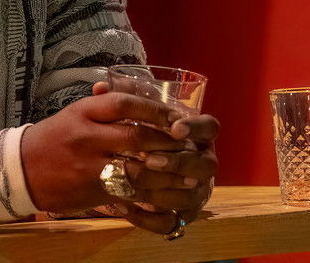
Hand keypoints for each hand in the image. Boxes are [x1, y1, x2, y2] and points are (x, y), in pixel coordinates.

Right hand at [20, 91, 191, 214]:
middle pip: (136, 135)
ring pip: (137, 167)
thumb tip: (145, 98)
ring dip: (168, 171)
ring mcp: (88, 165)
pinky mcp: (91, 190)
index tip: (175, 114)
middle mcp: (86, 136)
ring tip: (190, 173)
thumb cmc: (54, 138)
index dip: (154, 108)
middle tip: (190, 143)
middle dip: (167, 141)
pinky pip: (129, 192)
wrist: (21, 170)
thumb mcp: (76, 114)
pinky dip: (153, 194)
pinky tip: (170, 193)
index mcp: (84, 112)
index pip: (123, 103)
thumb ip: (107, 106)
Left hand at [91, 81, 219, 234]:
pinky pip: (171, 222)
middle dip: (178, 162)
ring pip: (190, 195)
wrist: (138, 170)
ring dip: (162, 191)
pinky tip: (126, 207)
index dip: (196, 128)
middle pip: (206, 165)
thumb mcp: (137, 115)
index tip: (175, 128)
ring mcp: (195, 191)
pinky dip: (149, 218)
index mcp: (197, 135)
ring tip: (133, 184)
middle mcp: (201, 163)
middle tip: (151, 159)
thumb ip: (124, 99)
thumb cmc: (141, 136)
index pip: (210, 128)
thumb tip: (99, 86)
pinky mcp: (179, 215)